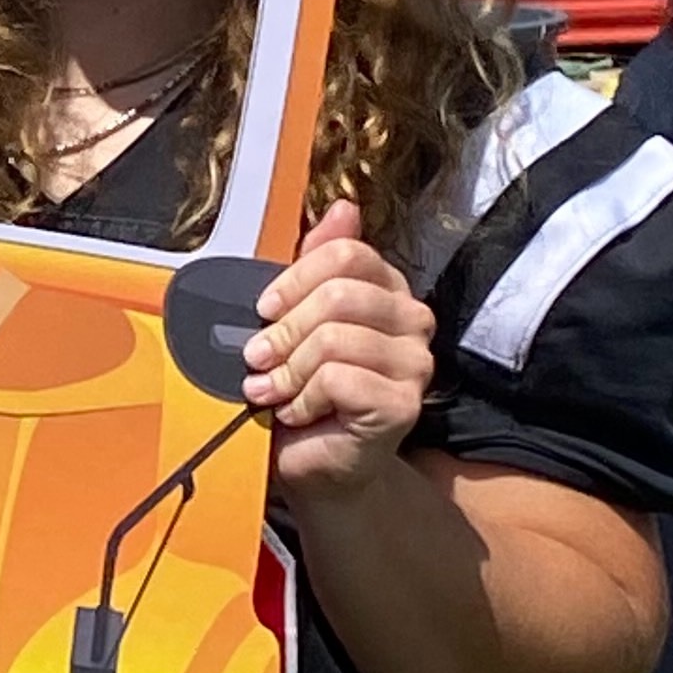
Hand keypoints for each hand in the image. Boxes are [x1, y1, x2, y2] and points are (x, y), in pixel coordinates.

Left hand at [243, 200, 433, 495]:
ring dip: (289, 369)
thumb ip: (315, 264)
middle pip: (340, 293)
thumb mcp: (297, 320)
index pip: (346, 253)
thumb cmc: (302, 391)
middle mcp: (412, 321)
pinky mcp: (405, 405)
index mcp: (387, 289)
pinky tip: (296, 411)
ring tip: (272, 390)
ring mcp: (415, 365)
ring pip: (335, 338)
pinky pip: (340, 380)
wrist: (312, 464)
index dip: (294, 278)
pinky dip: (303, 399)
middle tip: (257, 357)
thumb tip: (342, 208)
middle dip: (285, 328)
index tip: (264, 308)